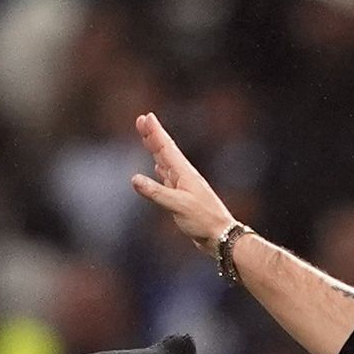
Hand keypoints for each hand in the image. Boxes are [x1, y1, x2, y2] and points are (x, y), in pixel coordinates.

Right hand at [129, 111, 238, 256]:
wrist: (219, 236)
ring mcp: (183, 186)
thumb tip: (134, 179)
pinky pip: (167, 179)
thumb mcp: (177, 205)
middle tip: (141, 121)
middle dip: (152, 136)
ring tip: (147, 138)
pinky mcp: (182, 198)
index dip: (155, 132)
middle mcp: (183, 176)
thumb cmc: (203, 220)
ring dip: (155, 150)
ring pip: (165, 163)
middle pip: (164, 151)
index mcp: (184, 173)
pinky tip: (158, 169)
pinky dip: (160, 171)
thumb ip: (155, 192)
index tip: (146, 117)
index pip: (166, 148)